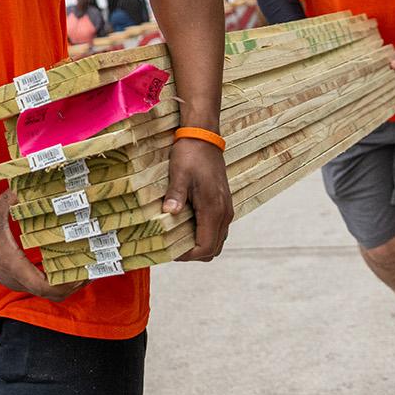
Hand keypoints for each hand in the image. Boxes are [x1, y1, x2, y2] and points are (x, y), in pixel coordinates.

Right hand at [0, 192, 78, 299]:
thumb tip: (29, 186)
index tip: (82, 274)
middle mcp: (14, 278)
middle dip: (72, 285)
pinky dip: (53, 281)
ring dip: (63, 284)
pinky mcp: (12, 279)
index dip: (65, 285)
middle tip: (90, 269)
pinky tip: (62, 265)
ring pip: (43, 292)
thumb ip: (13, 197)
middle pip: (49, 294)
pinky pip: (37, 286)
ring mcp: (12, 281)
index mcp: (12, 264)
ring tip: (81, 267)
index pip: (43, 287)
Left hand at [159, 137, 231, 261]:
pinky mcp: (224, 205)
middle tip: (173, 248)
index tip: (171, 251)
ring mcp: (226, 210)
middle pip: (213, 250)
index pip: (206, 247)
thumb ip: (175, 195)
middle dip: (193, 254)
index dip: (188, 256)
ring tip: (179, 239)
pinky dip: (205, 236)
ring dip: (200, 246)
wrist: (204, 138)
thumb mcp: (179, 174)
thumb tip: (168, 212)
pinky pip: (218, 231)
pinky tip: (188, 227)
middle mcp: (224, 213)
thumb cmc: (190, 155)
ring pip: (217, 242)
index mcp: (213, 209)